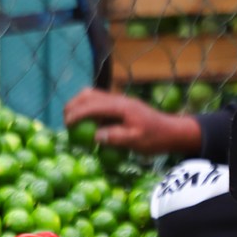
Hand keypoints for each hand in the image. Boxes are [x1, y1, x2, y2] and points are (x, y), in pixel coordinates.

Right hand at [63, 87, 201, 155]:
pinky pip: (98, 101)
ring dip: (78, 104)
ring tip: (71, 120)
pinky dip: (86, 108)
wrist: (172, 131)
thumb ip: (115, 137)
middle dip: (72, 106)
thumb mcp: (136, 141)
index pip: (92, 106)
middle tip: (64, 121)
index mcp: (121, 107)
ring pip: (92, 95)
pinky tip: (85, 121)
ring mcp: (119, 101)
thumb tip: (94, 136)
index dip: (76, 114)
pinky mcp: (119, 105)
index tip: (66, 125)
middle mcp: (118, 100)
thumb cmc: (155, 138)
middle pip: (88, 94)